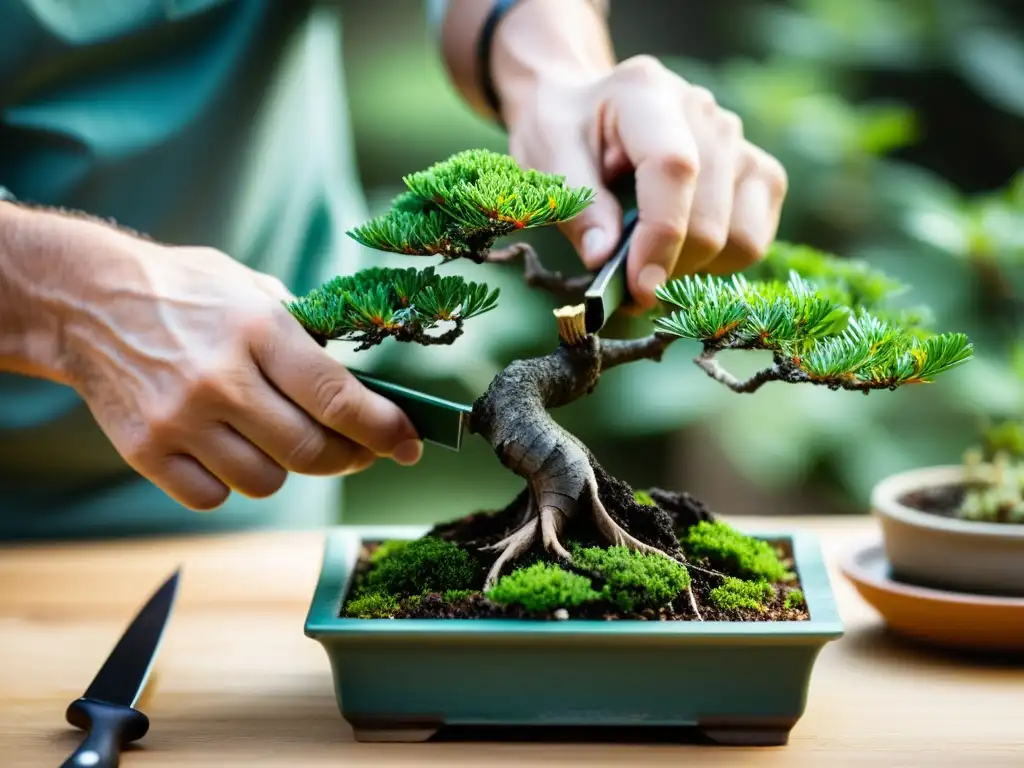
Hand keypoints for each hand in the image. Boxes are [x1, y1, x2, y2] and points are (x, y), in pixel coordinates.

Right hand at [54, 220, 421, 510]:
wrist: (85, 301)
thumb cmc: (185, 293)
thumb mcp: (252, 289)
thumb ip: (304, 337)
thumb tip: (360, 389)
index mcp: (257, 329)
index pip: (337, 397)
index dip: (384, 428)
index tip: (409, 444)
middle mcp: (220, 378)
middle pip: (311, 450)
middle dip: (348, 456)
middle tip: (356, 449)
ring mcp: (180, 419)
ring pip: (266, 481)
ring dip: (284, 467)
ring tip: (273, 437)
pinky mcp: (146, 451)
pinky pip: (214, 497)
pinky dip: (230, 483)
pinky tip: (225, 450)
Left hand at [502, 55, 787, 307]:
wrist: (589, 108)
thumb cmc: (565, 133)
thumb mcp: (548, 158)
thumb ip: (577, 205)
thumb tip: (603, 257)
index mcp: (645, 93)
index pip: (674, 168)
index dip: (660, 236)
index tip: (637, 287)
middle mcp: (702, 110)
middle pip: (709, 216)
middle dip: (667, 266)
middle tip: (625, 282)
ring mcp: (738, 140)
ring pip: (740, 236)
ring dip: (694, 268)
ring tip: (651, 259)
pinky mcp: (759, 170)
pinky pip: (754, 238)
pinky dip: (720, 262)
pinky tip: (681, 250)